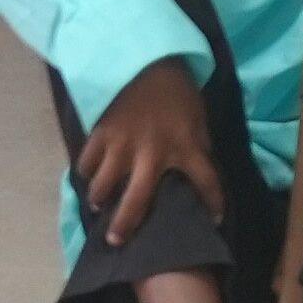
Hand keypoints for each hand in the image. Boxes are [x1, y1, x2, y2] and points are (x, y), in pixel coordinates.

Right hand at [74, 57, 221, 246]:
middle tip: (116, 241)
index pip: (207, 181)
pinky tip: (89, 175)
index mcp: (185, 147)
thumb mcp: (197, 119)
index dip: (214, 203)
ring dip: (100, 197)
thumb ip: (195, 146)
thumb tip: (195, 171)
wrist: (149, 62)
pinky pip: (87, 161)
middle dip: (125, 223)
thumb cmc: (178, 93)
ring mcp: (123, 145)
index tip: (215, 221)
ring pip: (104, 184)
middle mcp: (153, 153)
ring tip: (100, 204)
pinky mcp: (102, 134)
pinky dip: (87, 170)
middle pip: (137, 200)